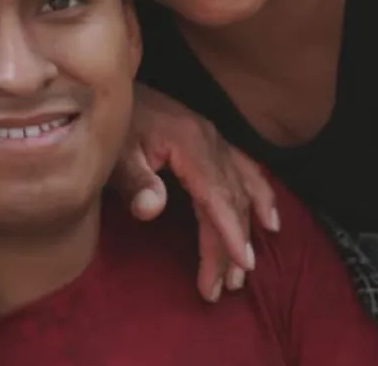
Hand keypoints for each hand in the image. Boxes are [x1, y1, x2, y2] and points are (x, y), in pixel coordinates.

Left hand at [114, 83, 279, 301]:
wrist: (108, 88)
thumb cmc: (109, 124)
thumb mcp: (113, 152)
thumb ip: (133, 181)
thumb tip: (152, 210)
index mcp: (190, 143)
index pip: (217, 197)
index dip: (230, 233)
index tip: (241, 265)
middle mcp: (210, 140)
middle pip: (230, 200)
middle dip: (230, 246)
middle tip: (223, 287)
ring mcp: (213, 138)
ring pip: (240, 189)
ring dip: (246, 229)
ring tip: (244, 270)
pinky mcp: (210, 139)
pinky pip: (245, 169)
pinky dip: (260, 196)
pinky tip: (269, 220)